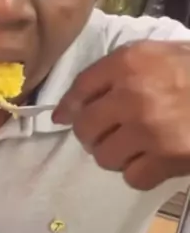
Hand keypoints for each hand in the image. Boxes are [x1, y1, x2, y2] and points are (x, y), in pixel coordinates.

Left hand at [52, 40, 189, 190]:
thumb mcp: (158, 55)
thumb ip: (114, 73)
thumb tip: (69, 106)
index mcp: (129, 63)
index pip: (80, 89)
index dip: (69, 107)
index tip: (64, 118)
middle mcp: (132, 95)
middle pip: (85, 128)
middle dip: (93, 134)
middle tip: (110, 133)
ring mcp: (149, 129)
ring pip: (104, 156)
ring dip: (116, 155)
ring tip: (136, 146)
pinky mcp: (167, 158)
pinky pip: (132, 177)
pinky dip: (140, 173)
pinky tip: (155, 160)